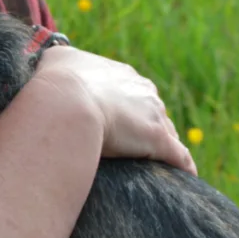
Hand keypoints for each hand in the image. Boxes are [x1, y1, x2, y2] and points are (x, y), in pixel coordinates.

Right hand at [32, 46, 197, 175]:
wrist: (64, 101)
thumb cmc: (55, 81)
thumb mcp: (55, 60)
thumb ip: (60, 60)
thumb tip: (53, 59)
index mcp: (121, 74)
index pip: (131, 92)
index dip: (124, 108)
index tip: (115, 121)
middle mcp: (143, 90)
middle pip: (152, 111)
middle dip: (143, 126)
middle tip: (128, 145)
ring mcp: (153, 115)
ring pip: (167, 132)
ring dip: (159, 147)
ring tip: (151, 166)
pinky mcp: (158, 140)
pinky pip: (179, 156)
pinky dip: (182, 166)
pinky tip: (185, 177)